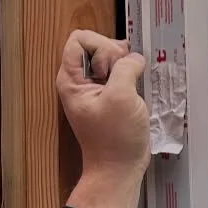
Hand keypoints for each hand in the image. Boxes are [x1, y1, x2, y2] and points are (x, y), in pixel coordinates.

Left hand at [57, 31, 149, 207]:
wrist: (119, 168)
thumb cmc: (115, 140)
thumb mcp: (121, 97)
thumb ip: (125, 69)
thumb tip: (134, 58)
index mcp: (71, 80)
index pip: (79, 39)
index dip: (100, 46)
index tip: (112, 67)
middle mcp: (79, 81)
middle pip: (96, 45)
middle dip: (115, 55)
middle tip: (123, 78)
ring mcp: (94, 89)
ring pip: (109, 59)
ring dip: (125, 66)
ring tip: (130, 86)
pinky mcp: (109, 97)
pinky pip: (119, 74)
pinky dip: (130, 76)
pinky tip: (136, 89)